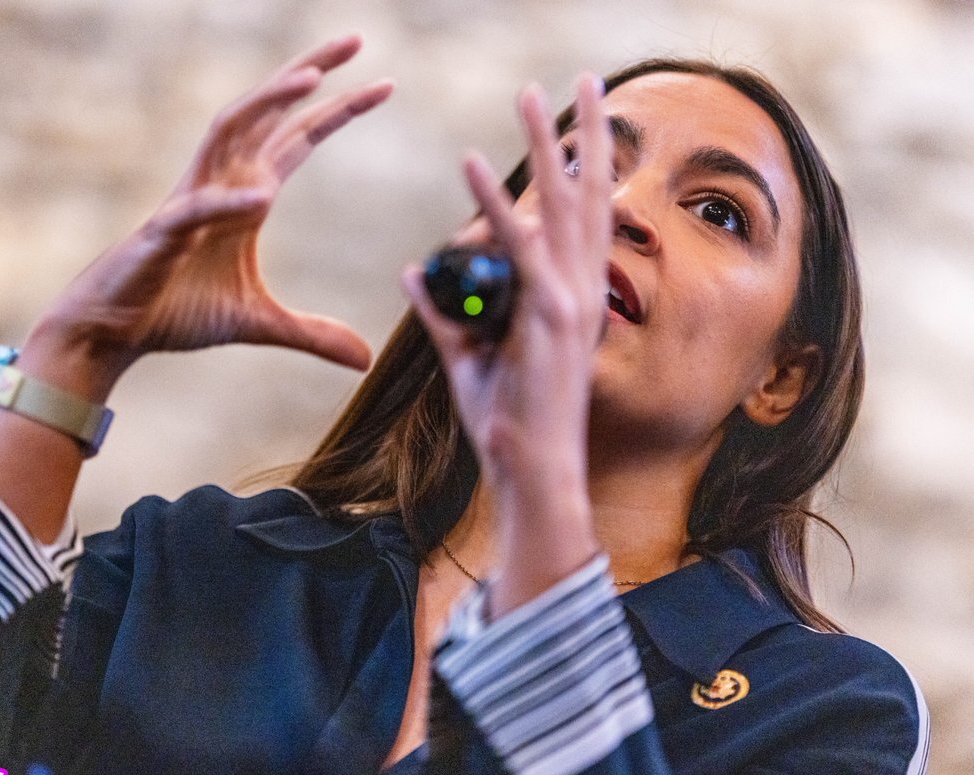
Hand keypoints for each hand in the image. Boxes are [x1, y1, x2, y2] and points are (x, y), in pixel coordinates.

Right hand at [29, 34, 392, 397]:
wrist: (115, 330)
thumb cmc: (178, 312)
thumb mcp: (259, 323)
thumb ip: (312, 334)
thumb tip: (365, 360)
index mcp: (248, 195)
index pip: (299, 137)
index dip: (338, 109)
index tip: (384, 84)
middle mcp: (222, 183)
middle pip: (268, 112)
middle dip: (310, 72)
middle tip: (355, 39)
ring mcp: (191, 201)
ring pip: (228, 131)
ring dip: (268, 101)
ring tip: (311, 78)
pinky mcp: (163, 233)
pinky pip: (197, 209)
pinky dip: (228, 202)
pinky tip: (263, 197)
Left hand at [401, 75, 612, 613]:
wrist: (529, 468)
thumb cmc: (507, 419)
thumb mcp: (469, 356)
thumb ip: (442, 312)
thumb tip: (413, 271)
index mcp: (572, 296)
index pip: (584, 217)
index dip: (586, 165)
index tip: (581, 123)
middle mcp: (582, 288)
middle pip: (588, 194)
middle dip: (586, 133)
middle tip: (583, 79)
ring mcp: (569, 300)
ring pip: (560, 205)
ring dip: (547, 144)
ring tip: (529, 93)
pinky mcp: (545, 316)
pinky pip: (515, 246)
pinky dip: (493, 201)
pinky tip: (472, 164)